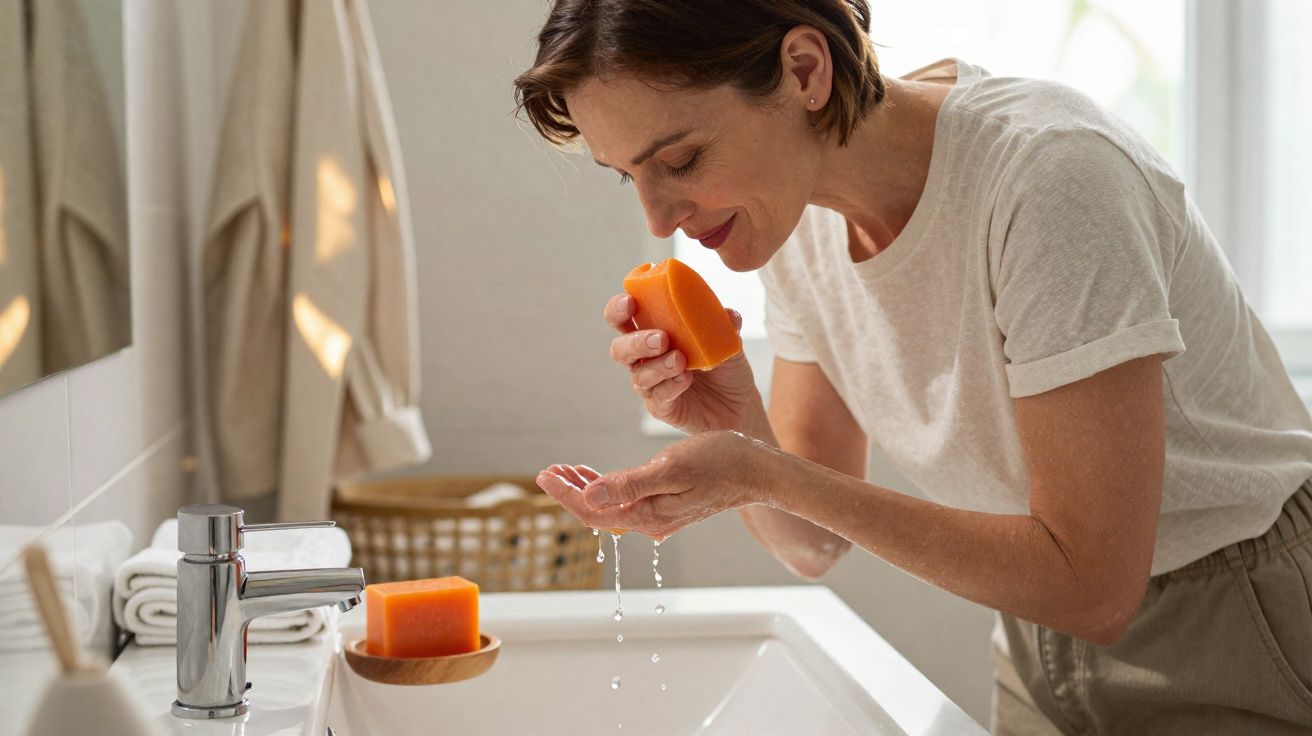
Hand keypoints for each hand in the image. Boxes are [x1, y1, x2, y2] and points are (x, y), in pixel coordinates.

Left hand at [535, 431, 769, 538]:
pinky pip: (628, 501)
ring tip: (566, 470)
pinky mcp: (668, 504)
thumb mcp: (670, 468)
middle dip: (571, 491)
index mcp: (648, 514)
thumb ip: (629, 484)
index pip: (593, 511)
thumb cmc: (719, 463)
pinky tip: (599, 476)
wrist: (758, 471)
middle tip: (549, 470)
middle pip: (599, 512)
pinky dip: (608, 487)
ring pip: (612, 506)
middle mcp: (651, 521)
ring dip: (588, 488)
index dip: (565, 494)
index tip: (544, 474)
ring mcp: (660, 514)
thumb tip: (591, 497)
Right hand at [604, 294, 761, 434]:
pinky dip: (670, 386)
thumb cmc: (724, 367)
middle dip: (636, 341)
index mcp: (652, 333)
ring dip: (658, 365)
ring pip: (639, 374)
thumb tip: (730, 315)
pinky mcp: (661, 407)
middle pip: (620, 349)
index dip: (618, 310)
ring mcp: (652, 384)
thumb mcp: (727, 342)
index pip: (623, 319)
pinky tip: (685, 379)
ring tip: (680, 359)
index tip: (629, 302)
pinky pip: (657, 397)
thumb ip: (723, 326)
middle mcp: (645, 359)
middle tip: (661, 338)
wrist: (739, 404)